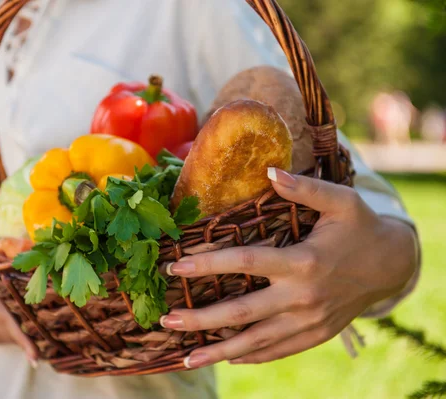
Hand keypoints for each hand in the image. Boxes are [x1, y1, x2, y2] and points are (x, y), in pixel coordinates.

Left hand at [160, 168, 417, 367]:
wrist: (391, 265)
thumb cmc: (360, 228)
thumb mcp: (341, 201)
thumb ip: (305, 188)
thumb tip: (270, 172)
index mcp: (304, 261)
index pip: (245, 262)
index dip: (207, 264)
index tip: (173, 267)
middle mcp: (303, 297)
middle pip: (242, 312)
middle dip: (200, 318)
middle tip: (166, 320)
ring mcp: (309, 321)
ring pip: (256, 341)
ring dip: (218, 350)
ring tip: (185, 357)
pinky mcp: (315, 335)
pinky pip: (277, 350)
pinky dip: (250, 356)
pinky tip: (226, 358)